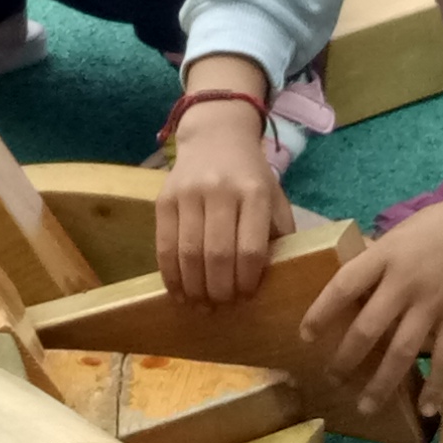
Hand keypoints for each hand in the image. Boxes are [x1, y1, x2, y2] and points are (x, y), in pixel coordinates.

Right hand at [158, 86, 285, 305]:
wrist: (215, 136)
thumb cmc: (250, 175)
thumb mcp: (274, 196)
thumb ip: (278, 233)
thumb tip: (277, 278)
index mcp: (254, 192)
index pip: (250, 248)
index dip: (247, 280)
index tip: (247, 296)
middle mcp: (220, 190)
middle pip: (217, 255)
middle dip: (220, 290)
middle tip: (222, 307)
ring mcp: (188, 194)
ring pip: (188, 254)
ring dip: (194, 288)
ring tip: (201, 306)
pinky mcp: (164, 199)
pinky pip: (164, 245)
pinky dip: (170, 275)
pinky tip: (179, 292)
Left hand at [304, 164, 442, 427]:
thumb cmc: (441, 225)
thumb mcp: (399, 233)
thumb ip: (376, 259)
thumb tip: (351, 283)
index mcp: (385, 257)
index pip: (343, 286)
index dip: (320, 313)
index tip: (305, 336)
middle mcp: (405, 284)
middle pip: (367, 328)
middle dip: (346, 359)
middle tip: (332, 380)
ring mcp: (433, 305)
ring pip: (401, 352)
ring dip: (381, 384)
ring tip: (365, 407)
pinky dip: (437, 386)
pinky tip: (426, 410)